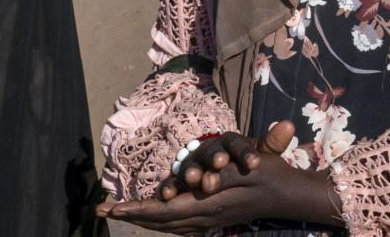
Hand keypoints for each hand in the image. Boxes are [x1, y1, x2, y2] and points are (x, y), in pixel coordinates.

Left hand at [96, 120, 339, 231]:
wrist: (287, 194)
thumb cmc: (270, 174)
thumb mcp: (251, 164)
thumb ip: (226, 169)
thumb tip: (204, 176)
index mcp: (209, 204)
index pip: (165, 211)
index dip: (137, 209)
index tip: (113, 207)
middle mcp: (204, 217)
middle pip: (160, 221)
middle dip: (131, 215)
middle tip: (102, 210)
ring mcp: (208, 222)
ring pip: (167, 225)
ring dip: (142, 218)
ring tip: (118, 212)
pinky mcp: (211, 220)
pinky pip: (178, 225)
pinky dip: (159, 221)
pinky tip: (151, 216)